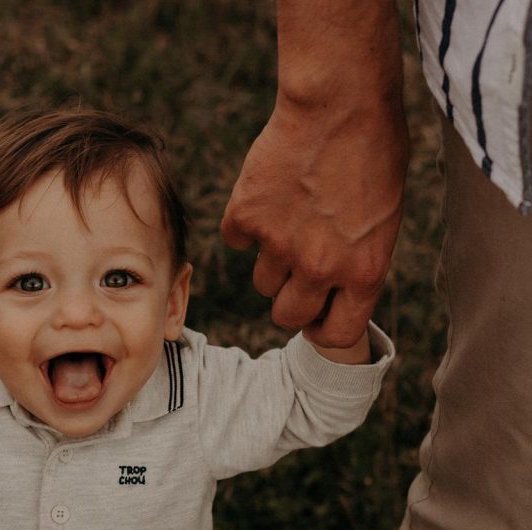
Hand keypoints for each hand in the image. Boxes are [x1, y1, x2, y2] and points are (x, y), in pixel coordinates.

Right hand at [221, 94, 407, 347]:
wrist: (340, 103)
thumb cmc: (375, 150)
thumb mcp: (385, 216)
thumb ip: (358, 259)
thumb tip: (333, 286)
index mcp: (363, 271)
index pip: (336, 334)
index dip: (323, 327)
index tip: (317, 314)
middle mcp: (320, 267)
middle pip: (286, 316)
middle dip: (290, 299)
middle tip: (296, 271)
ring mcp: (278, 244)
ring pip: (262, 280)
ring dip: (272, 258)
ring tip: (290, 218)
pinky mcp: (245, 217)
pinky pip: (235, 239)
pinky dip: (245, 223)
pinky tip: (267, 195)